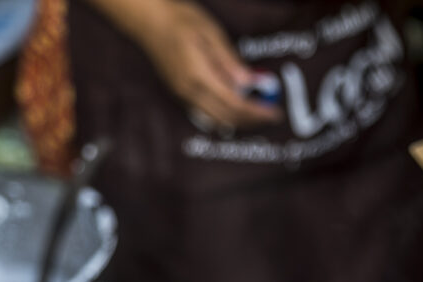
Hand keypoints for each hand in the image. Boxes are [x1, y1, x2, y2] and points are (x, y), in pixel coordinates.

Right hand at [134, 0, 281, 127]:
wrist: (147, 20)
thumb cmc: (180, 20)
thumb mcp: (211, 33)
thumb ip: (230, 61)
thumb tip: (249, 84)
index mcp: (198, 75)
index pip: (234, 104)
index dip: (257, 112)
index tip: (275, 113)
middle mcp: (188, 91)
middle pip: (226, 118)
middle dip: (252, 121)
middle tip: (271, 115)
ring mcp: (182, 94)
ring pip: (216, 120)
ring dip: (239, 121)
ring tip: (258, 112)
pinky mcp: (180, 93)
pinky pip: (206, 113)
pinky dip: (225, 115)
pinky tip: (237, 106)